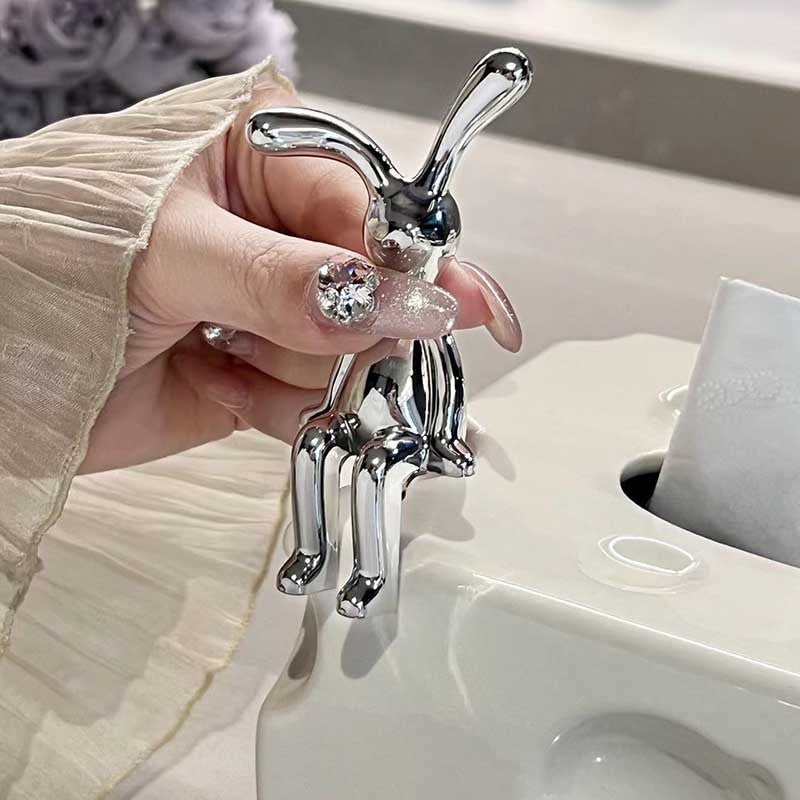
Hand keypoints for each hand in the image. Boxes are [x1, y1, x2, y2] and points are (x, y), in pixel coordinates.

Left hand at [82, 80, 520, 472]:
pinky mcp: (262, 371)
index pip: (370, 208)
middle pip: (374, 290)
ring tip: (219, 355)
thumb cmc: (45, 261)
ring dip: (292, 371)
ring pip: (350, 355)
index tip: (455, 308)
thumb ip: (287, 279)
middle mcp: (277, 232)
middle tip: (300, 342)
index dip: (411, 262)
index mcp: (260, 157)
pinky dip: (273, 407)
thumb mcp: (170, 251)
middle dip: (350, 329)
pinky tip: (214, 381)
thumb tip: (398, 302)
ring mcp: (274, 307)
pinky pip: (313, 402)